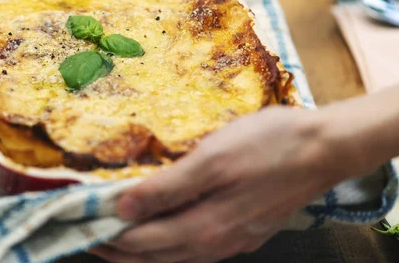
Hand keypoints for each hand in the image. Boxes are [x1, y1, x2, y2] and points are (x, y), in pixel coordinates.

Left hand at [92, 107, 350, 262]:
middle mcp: (214, 243)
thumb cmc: (267, 146)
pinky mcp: (242, 229)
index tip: (76, 227)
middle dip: (115, 248)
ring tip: (113, 234)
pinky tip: (160, 228)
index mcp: (203, 228)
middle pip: (152, 255)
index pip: (139, 243)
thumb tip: (122, 210)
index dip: (105, 238)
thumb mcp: (212, 159)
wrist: (322, 148)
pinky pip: (191, 246)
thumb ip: (167, 188)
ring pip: (172, 255)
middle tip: (85, 233)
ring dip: (139, 248)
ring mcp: (230, 239)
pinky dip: (164, 242)